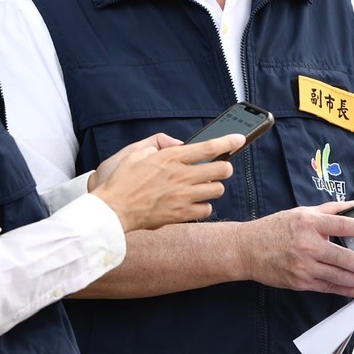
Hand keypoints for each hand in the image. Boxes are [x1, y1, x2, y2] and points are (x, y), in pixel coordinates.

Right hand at [91, 133, 242, 231]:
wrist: (114, 210)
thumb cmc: (123, 180)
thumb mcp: (137, 153)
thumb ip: (160, 146)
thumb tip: (178, 146)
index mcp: (171, 158)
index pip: (209, 147)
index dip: (229, 142)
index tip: (239, 139)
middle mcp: (181, 176)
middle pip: (221, 169)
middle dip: (225, 167)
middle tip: (220, 167)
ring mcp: (183, 197)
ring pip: (217, 190)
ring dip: (214, 187)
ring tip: (203, 186)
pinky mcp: (181, 214)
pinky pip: (206, 210)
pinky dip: (204, 206)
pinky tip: (194, 202)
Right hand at [236, 201, 353, 297]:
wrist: (247, 249)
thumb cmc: (275, 228)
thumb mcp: (301, 212)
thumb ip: (329, 209)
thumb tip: (353, 206)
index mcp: (310, 223)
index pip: (343, 225)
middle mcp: (308, 245)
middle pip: (344, 257)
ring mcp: (304, 266)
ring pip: (339, 276)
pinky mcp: (300, 282)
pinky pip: (328, 288)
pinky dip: (345, 290)